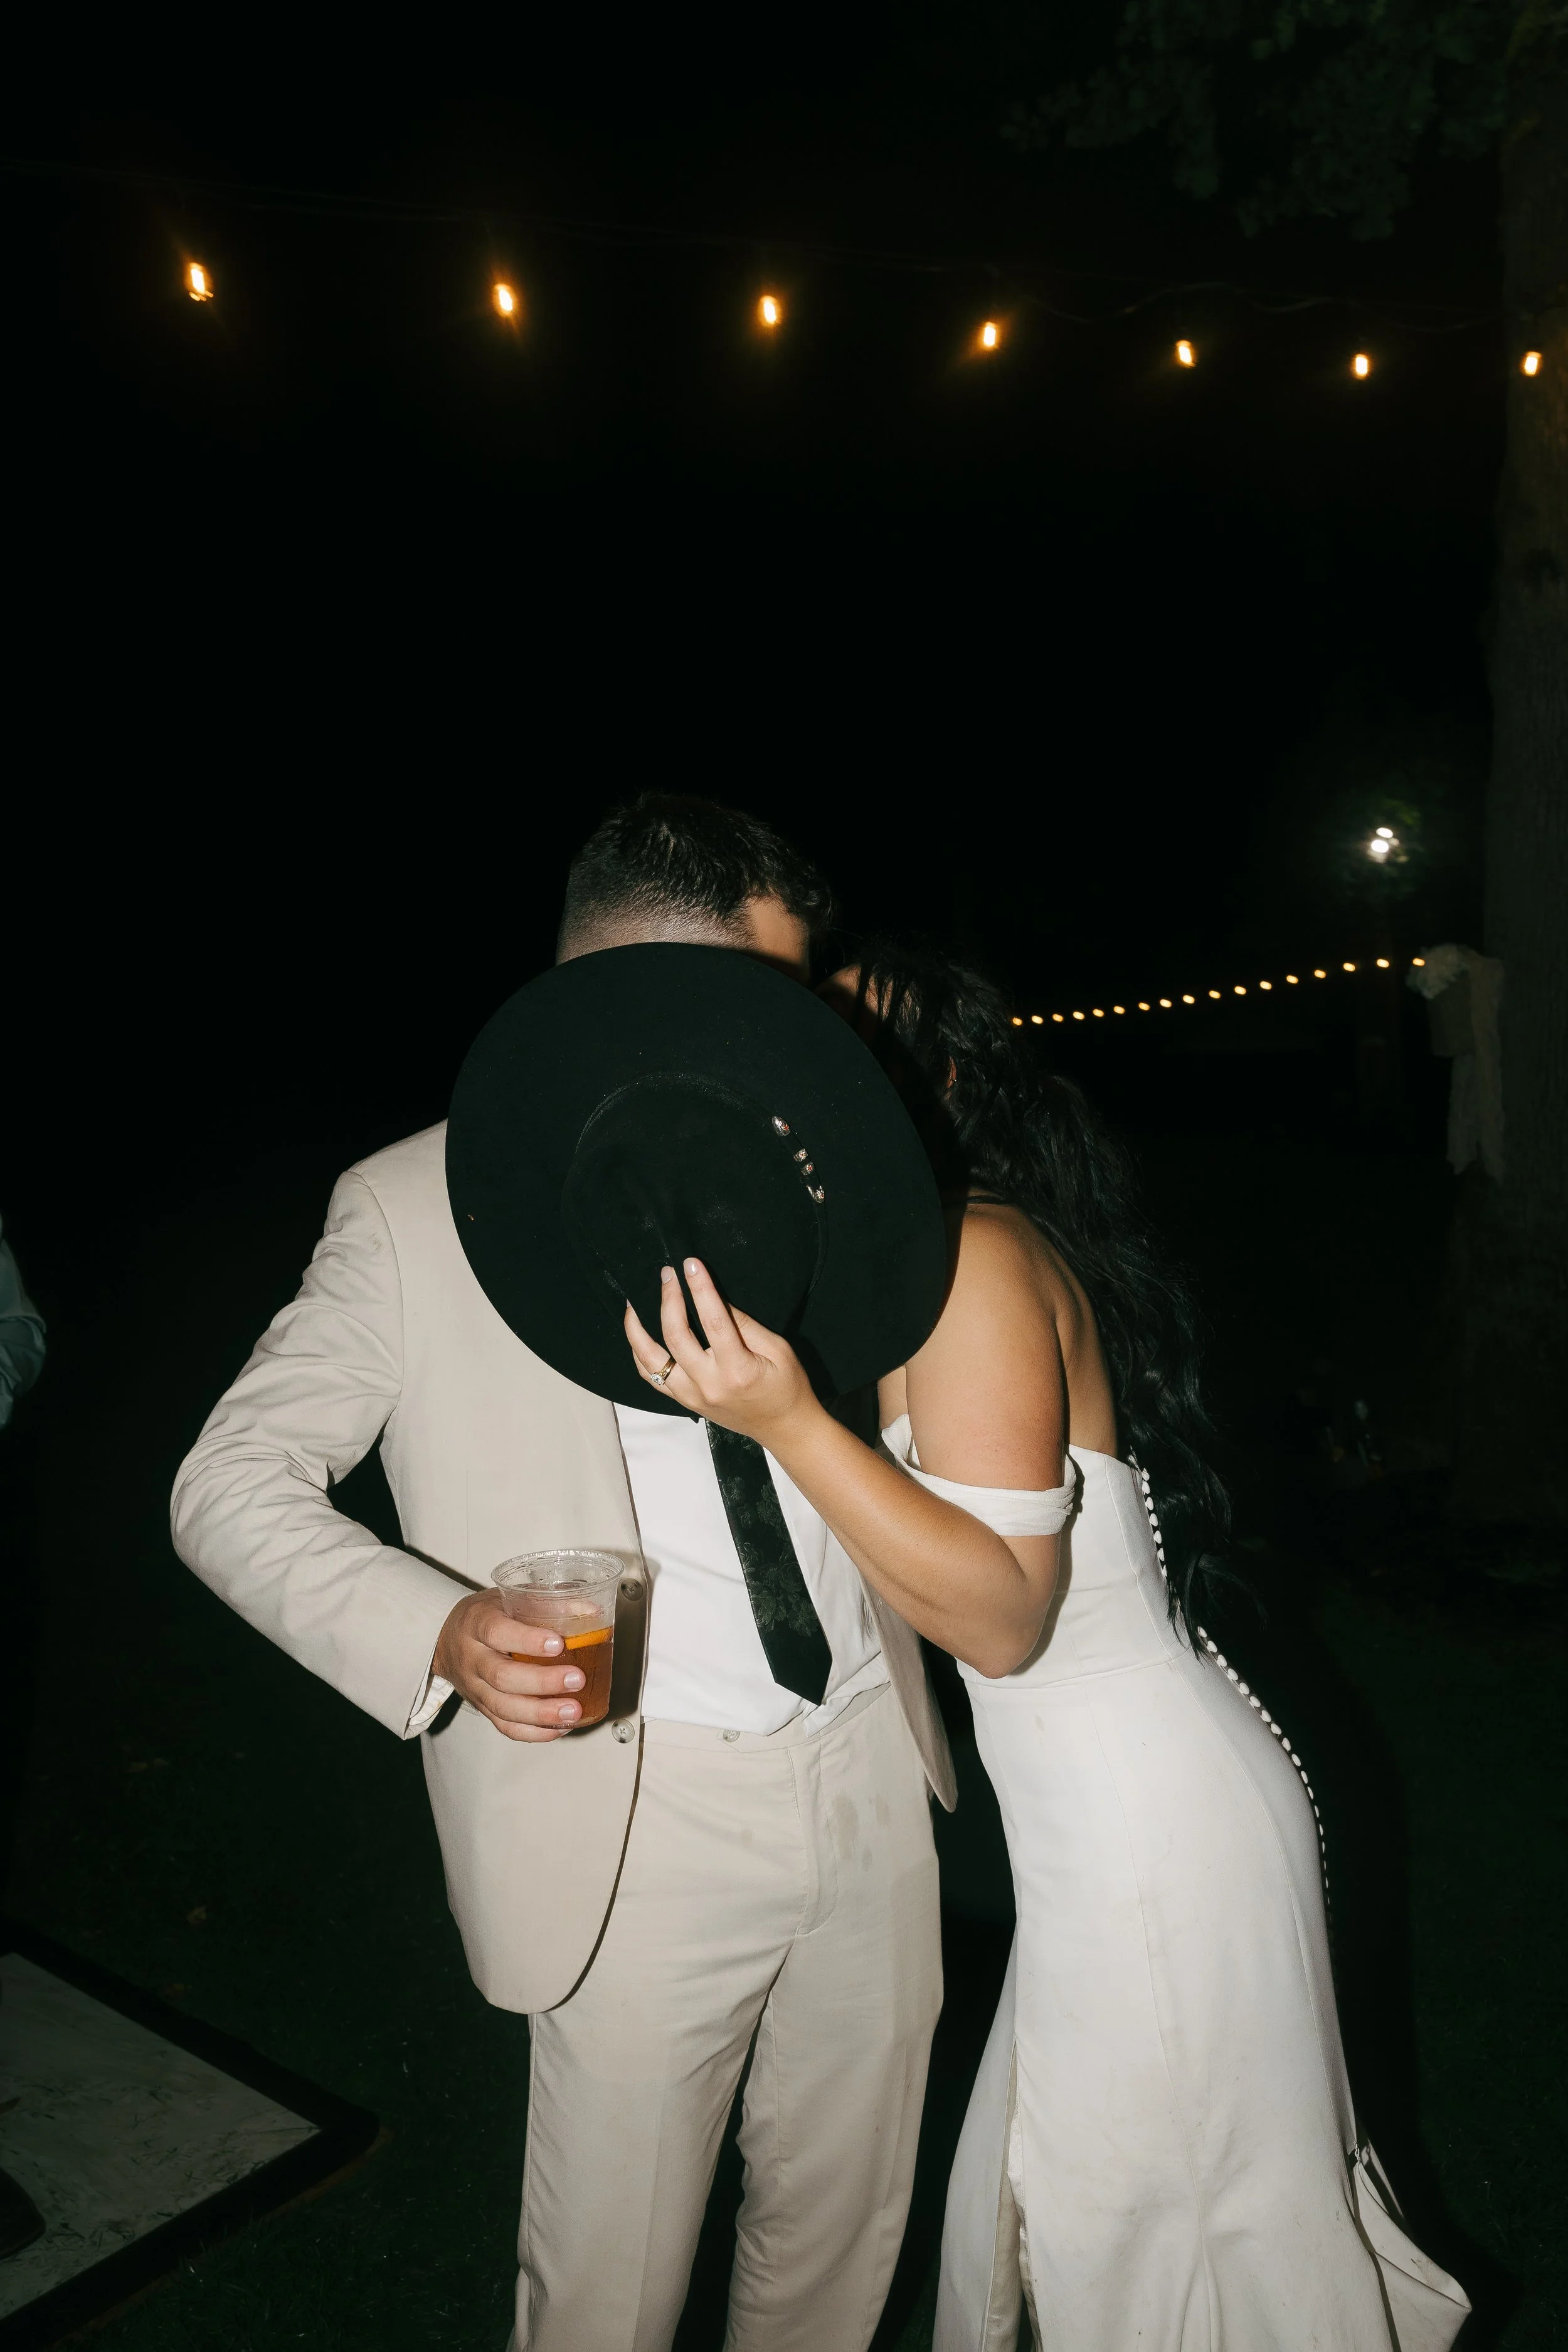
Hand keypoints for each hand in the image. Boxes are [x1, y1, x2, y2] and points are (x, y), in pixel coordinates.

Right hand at [432, 1589, 587, 1742]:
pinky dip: (534, 1732)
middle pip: (502, 1677)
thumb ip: (549, 1602)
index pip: (497, 1632)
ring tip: (573, 1711)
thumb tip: (592, 1612)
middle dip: (542, 1682)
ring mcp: (476, 1688)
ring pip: (503, 1708)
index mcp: (477, 1623)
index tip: (558, 1643)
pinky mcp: (483, 1709)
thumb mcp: (511, 1598)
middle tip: (576, 1679)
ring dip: (541, 1713)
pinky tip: (560, 1727)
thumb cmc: (488, 1616)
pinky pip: (505, 1727)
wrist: (449, 1639)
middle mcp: (473, 1658)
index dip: (527, 1640)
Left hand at [624, 1259, 816, 1444]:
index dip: (700, 1289)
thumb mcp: (778, 1350)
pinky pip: (651, 1377)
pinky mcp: (685, 1402)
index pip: (714, 1321)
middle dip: (668, 1300)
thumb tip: (715, 1297)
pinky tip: (638, 1334)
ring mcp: (692, 1397)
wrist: (784, 1429)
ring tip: (634, 1304)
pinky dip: (640, 1354)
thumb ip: (745, 1324)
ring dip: (638, 1330)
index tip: (691, 1263)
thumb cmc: (787, 1387)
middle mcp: (709, 1385)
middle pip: (676, 1337)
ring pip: (651, 1360)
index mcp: (738, 1370)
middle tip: (667, 1274)